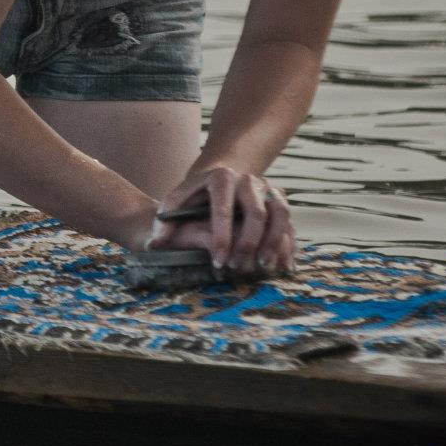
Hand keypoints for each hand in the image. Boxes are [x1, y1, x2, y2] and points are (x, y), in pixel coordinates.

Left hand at [147, 165, 295, 276]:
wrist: (218, 184)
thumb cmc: (194, 199)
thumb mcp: (176, 204)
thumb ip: (164, 222)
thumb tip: (155, 245)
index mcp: (220, 177)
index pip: (223, 209)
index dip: (221, 238)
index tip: (216, 262)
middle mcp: (248, 180)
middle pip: (255, 212)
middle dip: (247, 243)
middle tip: (237, 267)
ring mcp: (268, 189)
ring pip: (280, 214)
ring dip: (273, 242)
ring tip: (262, 267)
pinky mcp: (280, 202)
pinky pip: (290, 223)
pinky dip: (287, 244)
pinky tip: (279, 265)